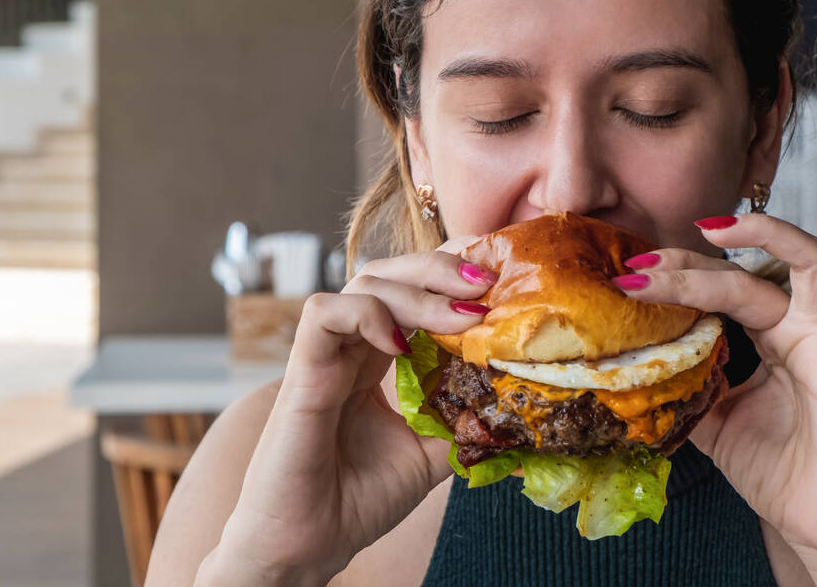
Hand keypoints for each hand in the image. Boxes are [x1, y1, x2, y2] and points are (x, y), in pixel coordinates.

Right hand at [199, 237, 492, 586]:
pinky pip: (323, 314)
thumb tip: (514, 404)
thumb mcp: (429, 454)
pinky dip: (366, 314)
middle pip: (390, 274)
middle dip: (440, 269)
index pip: (411, 295)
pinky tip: (402, 345)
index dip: (451, 283)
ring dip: (419, 290)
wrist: (309, 547)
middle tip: (486, 283)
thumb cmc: (357, 501)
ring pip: (363, 284)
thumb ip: (462, 422)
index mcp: (376, 360)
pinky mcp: (302, 374)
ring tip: (463, 315)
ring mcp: (324, 357)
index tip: (498, 288)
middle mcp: (350, 349)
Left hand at [617, 214, 816, 585]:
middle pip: (755, 269)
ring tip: (712, 229)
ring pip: (810, 267)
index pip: (727, 285)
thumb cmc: (780, 476)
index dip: (682, 274)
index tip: (632, 274)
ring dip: (765, 236)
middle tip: (645, 264)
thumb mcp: (714, 424)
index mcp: (773, 340)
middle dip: (696, 261)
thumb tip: (639, 364)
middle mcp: (803, 332)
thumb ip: (688, 386)